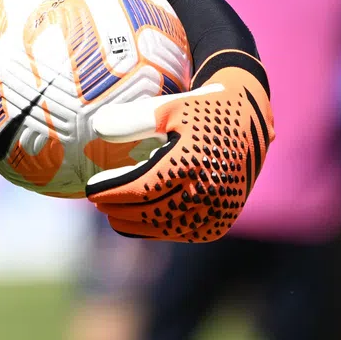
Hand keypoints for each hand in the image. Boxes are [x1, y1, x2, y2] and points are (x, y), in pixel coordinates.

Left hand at [84, 60, 272, 241]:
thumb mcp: (168, 106)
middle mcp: (208, 191)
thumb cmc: (203, 110)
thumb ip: (132, 119)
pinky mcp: (223, 221)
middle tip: (98, 203)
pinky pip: (185, 233)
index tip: (90, 189)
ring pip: (167, 228)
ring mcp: (217, 210)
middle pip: (151, 212)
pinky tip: (140, 222)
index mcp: (192, 163)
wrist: (250, 120)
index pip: (140, 188)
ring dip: (136, 225)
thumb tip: (98, 128)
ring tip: (114, 215)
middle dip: (120, 210)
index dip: (112, 192)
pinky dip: (159, 231)